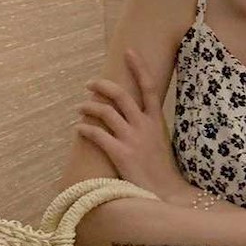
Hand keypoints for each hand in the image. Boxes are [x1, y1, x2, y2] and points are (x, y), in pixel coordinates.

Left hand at [72, 48, 183, 199]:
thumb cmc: (163, 170)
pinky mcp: (120, 153)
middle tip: (90, 83)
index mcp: (157, 121)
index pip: (149, 87)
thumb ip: (148, 127)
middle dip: (102, 85)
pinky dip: (84, 129)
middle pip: (121, 95)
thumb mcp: (161, 142)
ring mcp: (132, 139)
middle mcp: (144, 126)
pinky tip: (78, 129)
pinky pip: (96, 134)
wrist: (168, 193)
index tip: (128, 51)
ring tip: (80, 107)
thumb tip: (133, 116)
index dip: (138, 67)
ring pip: (105, 112)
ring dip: (88, 107)